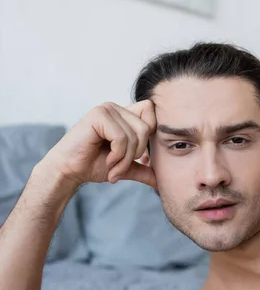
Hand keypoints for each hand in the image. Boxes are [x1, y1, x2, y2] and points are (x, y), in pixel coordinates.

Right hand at [42, 101, 156, 188]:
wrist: (68, 171)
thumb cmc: (92, 165)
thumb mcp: (124, 167)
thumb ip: (142, 169)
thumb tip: (161, 181)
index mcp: (123, 114)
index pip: (151, 111)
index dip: (149, 135)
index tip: (136, 157)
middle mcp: (115, 108)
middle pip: (146, 127)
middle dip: (136, 154)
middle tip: (120, 168)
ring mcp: (106, 109)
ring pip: (135, 135)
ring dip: (125, 159)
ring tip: (112, 167)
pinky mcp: (98, 116)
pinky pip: (121, 138)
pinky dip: (117, 156)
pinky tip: (106, 161)